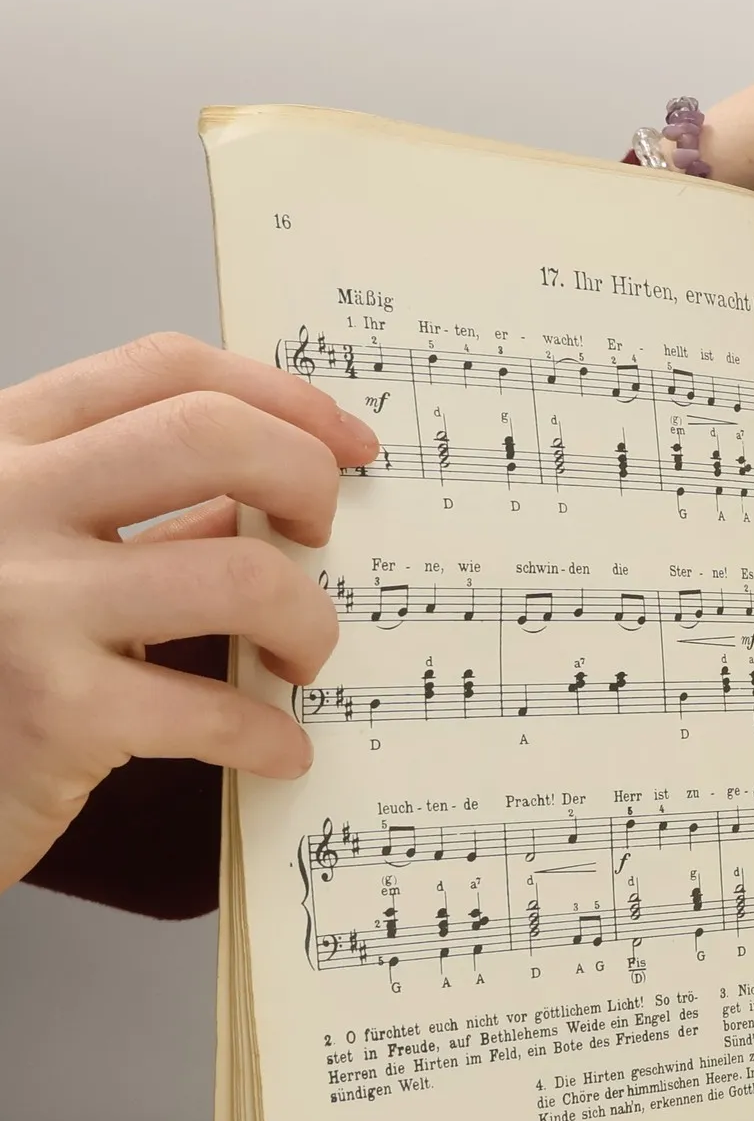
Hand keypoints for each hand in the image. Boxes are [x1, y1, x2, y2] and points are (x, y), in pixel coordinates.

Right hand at [0, 333, 378, 893]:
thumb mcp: (33, 553)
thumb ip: (134, 515)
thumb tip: (273, 495)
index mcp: (3, 448)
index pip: (166, 370)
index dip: (284, 398)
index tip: (351, 445)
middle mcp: (3, 503)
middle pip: (212, 437)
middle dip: (307, 483)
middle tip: (321, 544)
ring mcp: (24, 604)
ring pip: (241, 574)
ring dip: (308, 624)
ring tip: (297, 662)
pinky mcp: (52, 712)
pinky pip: (215, 710)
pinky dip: (271, 736)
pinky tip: (278, 750)